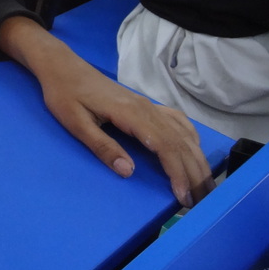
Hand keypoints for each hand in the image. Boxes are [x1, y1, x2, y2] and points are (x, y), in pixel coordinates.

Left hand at [0, 18, 212, 206]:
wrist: (63, 68)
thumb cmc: (65, 95)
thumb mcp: (76, 123)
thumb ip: (102, 146)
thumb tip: (128, 171)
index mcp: (130, 114)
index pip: (164, 146)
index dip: (177, 172)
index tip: (183, 196)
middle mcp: (146, 109)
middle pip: (180, 143)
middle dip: (194, 173)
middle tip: (201, 201)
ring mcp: (148, 106)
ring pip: (182, 134)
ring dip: (196, 160)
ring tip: (205, 184)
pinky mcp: (145, 105)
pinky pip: (177, 121)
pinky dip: (191, 138)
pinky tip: (195, 151)